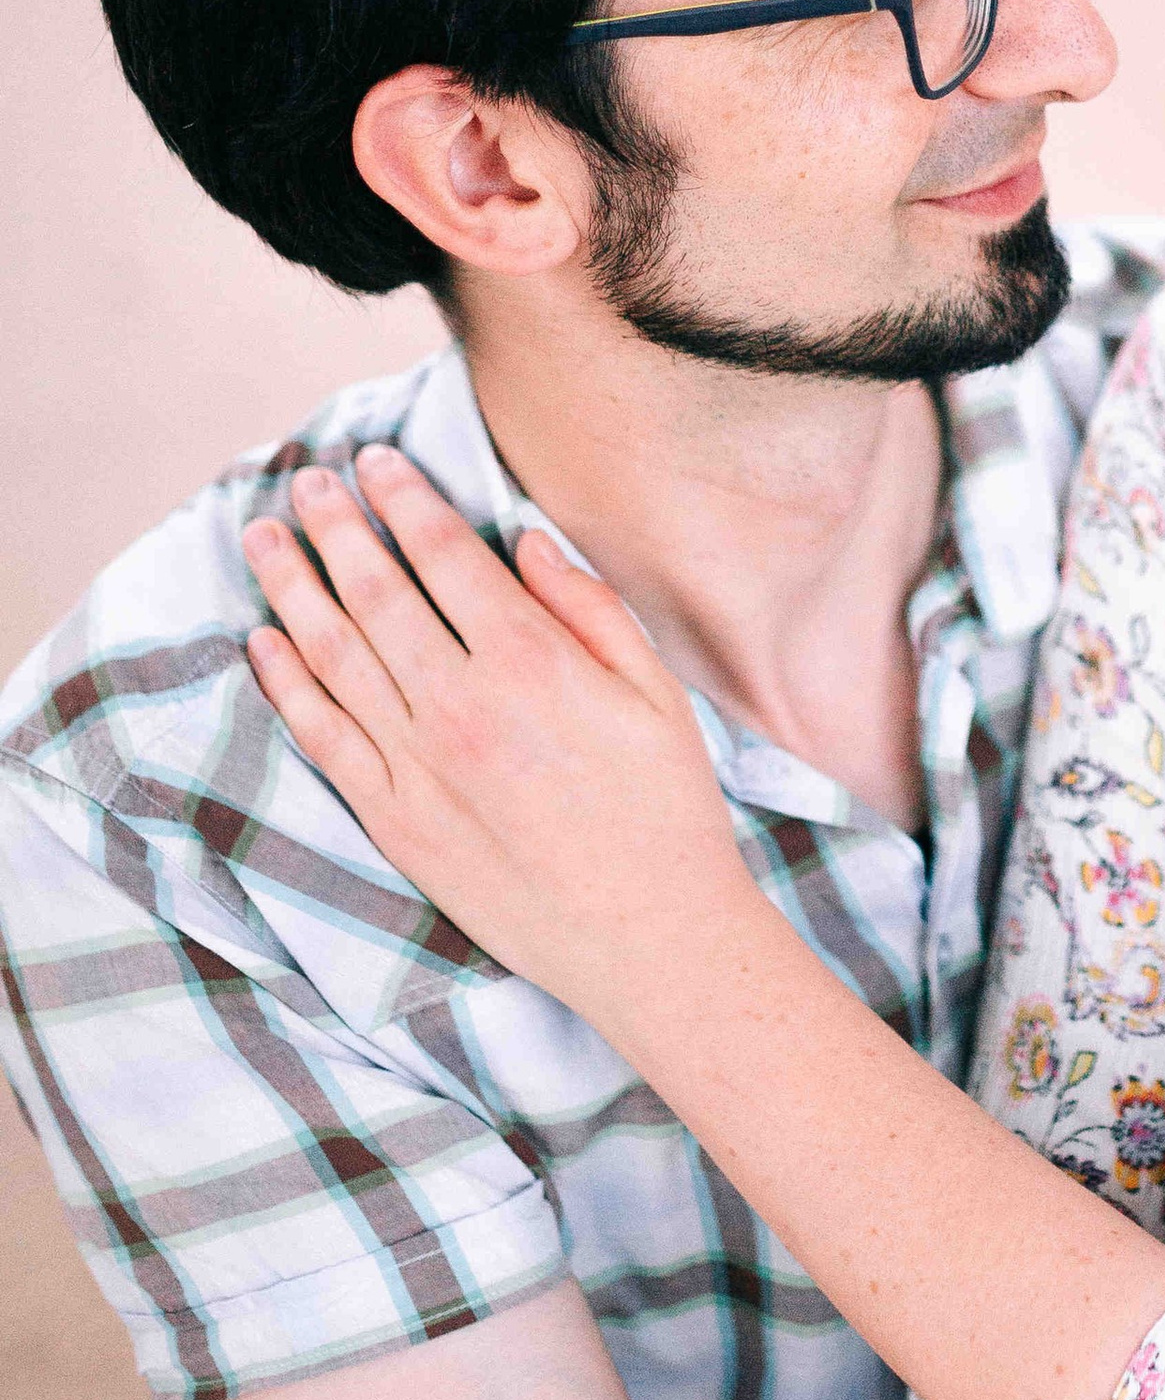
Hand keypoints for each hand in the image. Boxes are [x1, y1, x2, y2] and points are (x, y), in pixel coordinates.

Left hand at [242, 449, 762, 1033]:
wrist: (648, 938)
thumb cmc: (666, 811)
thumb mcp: (656, 694)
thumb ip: (590, 608)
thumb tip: (526, 541)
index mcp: (533, 664)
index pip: (445, 555)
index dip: (404, 499)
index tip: (376, 460)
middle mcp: (462, 706)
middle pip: (375, 591)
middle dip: (334, 526)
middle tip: (305, 481)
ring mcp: (418, 766)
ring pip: (332, 655)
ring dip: (291, 586)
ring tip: (263, 539)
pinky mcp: (394, 820)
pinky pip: (322, 736)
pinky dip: (285, 683)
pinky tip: (264, 641)